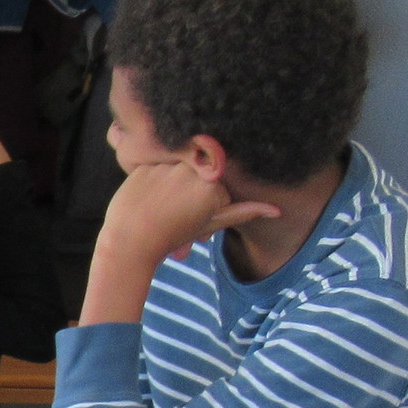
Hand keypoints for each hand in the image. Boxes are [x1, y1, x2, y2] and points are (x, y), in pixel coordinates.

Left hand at [83, 161, 281, 323]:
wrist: (130, 242)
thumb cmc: (173, 235)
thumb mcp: (211, 224)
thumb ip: (242, 213)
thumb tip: (276, 211)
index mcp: (213, 187)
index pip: (219, 189)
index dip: (207, 208)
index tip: (192, 220)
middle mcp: (192, 171)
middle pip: (199, 177)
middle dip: (190, 196)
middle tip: (175, 218)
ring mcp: (167, 166)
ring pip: (178, 171)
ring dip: (173, 187)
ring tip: (161, 210)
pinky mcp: (145, 165)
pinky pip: (157, 166)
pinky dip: (155, 180)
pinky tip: (147, 197)